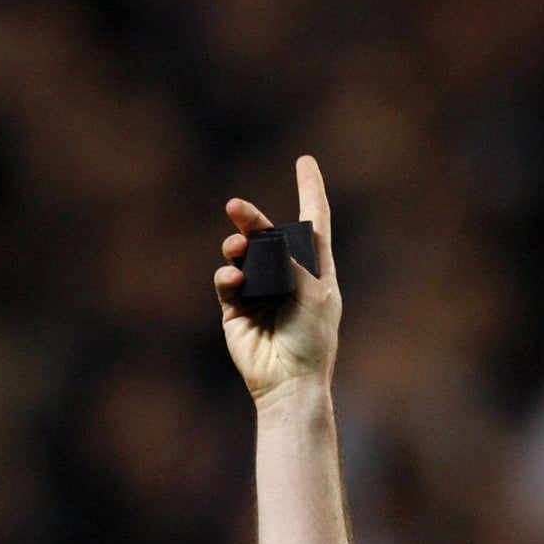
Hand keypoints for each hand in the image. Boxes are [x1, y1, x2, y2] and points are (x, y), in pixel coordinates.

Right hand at [215, 156, 342, 406]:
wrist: (290, 383)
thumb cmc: (312, 341)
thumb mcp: (315, 296)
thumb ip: (294, 262)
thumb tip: (266, 239)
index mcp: (316, 273)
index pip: (314, 225)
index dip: (310, 191)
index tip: (305, 161)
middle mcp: (287, 278)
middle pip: (268, 235)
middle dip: (253, 219)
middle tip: (236, 206)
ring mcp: (260, 292)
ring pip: (243, 255)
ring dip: (238, 246)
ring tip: (237, 247)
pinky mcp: (236, 310)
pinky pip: (227, 282)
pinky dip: (228, 276)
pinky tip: (233, 278)